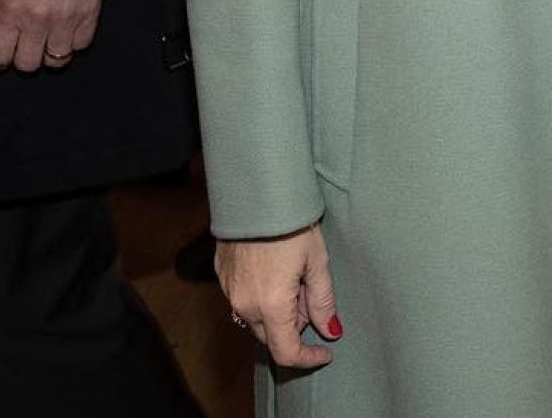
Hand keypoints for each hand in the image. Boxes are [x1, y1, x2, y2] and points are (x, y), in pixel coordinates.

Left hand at [0, 0, 104, 73]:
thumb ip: (10, 15)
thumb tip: (12, 38)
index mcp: (11, 11)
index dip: (0, 59)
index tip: (5, 55)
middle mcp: (37, 20)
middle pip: (28, 63)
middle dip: (27, 58)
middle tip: (31, 46)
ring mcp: (65, 19)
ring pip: (56, 60)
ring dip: (53, 53)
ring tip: (54, 40)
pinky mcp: (90, 14)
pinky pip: (82, 44)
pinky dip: (76, 40)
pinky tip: (72, 29)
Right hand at [219, 223, 342, 369]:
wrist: (257, 193)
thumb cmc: (291, 223)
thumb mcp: (317, 261)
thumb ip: (323, 300)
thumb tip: (330, 330)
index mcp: (271, 305)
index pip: (286, 350)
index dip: (307, 358)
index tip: (325, 353)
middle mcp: (244, 304)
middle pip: (270, 334)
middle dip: (294, 325)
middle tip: (311, 294)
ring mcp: (229, 291)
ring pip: (255, 317)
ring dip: (277, 310)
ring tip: (295, 275)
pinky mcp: (222, 275)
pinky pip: (242, 298)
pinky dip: (261, 295)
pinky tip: (276, 269)